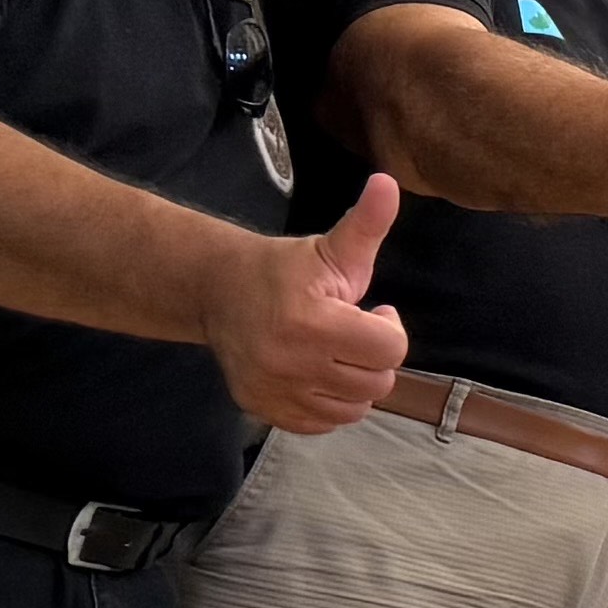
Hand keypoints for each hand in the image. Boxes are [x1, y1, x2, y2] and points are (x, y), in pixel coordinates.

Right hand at [209, 171, 410, 434]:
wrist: (217, 291)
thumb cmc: (285, 270)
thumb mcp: (331, 247)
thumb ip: (367, 224)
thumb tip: (389, 183)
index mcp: (311, 320)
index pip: (391, 349)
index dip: (389, 329)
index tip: (372, 312)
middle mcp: (289, 361)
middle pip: (377, 381)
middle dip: (373, 356)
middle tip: (351, 333)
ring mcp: (273, 390)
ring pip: (355, 409)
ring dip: (355, 382)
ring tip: (335, 353)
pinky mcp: (263, 408)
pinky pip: (324, 424)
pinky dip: (330, 404)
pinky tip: (317, 374)